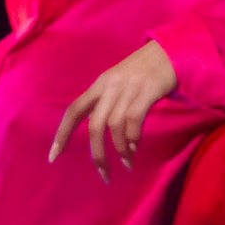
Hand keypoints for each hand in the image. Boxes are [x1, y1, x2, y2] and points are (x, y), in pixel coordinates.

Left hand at [48, 40, 177, 180]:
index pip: (73, 111)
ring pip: (114, 125)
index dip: (62, 134)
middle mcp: (109, 86)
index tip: (53, 157)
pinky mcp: (148, 90)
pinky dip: (133, 137)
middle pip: (94, 125)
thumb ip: (107, 103)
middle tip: (103, 174)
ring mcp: (128, 88)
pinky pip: (134, 118)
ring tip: (127, 163)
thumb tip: (100, 131)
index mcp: (99, 85)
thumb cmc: (144, 70)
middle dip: (97, 153)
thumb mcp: (118, 82)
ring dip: (120, 149)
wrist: (171, 50)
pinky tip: (136, 147)